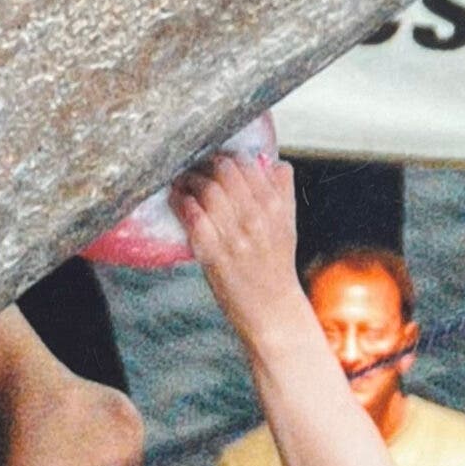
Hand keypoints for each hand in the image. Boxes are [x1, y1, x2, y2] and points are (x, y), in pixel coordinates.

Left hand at [173, 152, 300, 323]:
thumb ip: (283, 192)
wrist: (271, 308)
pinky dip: (181, 203)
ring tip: (183, 181)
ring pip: (207, 190)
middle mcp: (256, 218)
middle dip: (206, 165)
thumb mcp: (288, 225)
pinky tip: (176, 199)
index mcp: (276, 207)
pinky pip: (194, 218)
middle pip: (225, 172)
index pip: (248, 164)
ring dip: (189, 181)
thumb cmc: (276, 265)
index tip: (216, 161)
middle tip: (195, 168)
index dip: (227, 157)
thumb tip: (273, 161)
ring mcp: (235, 236)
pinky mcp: (214, 254)